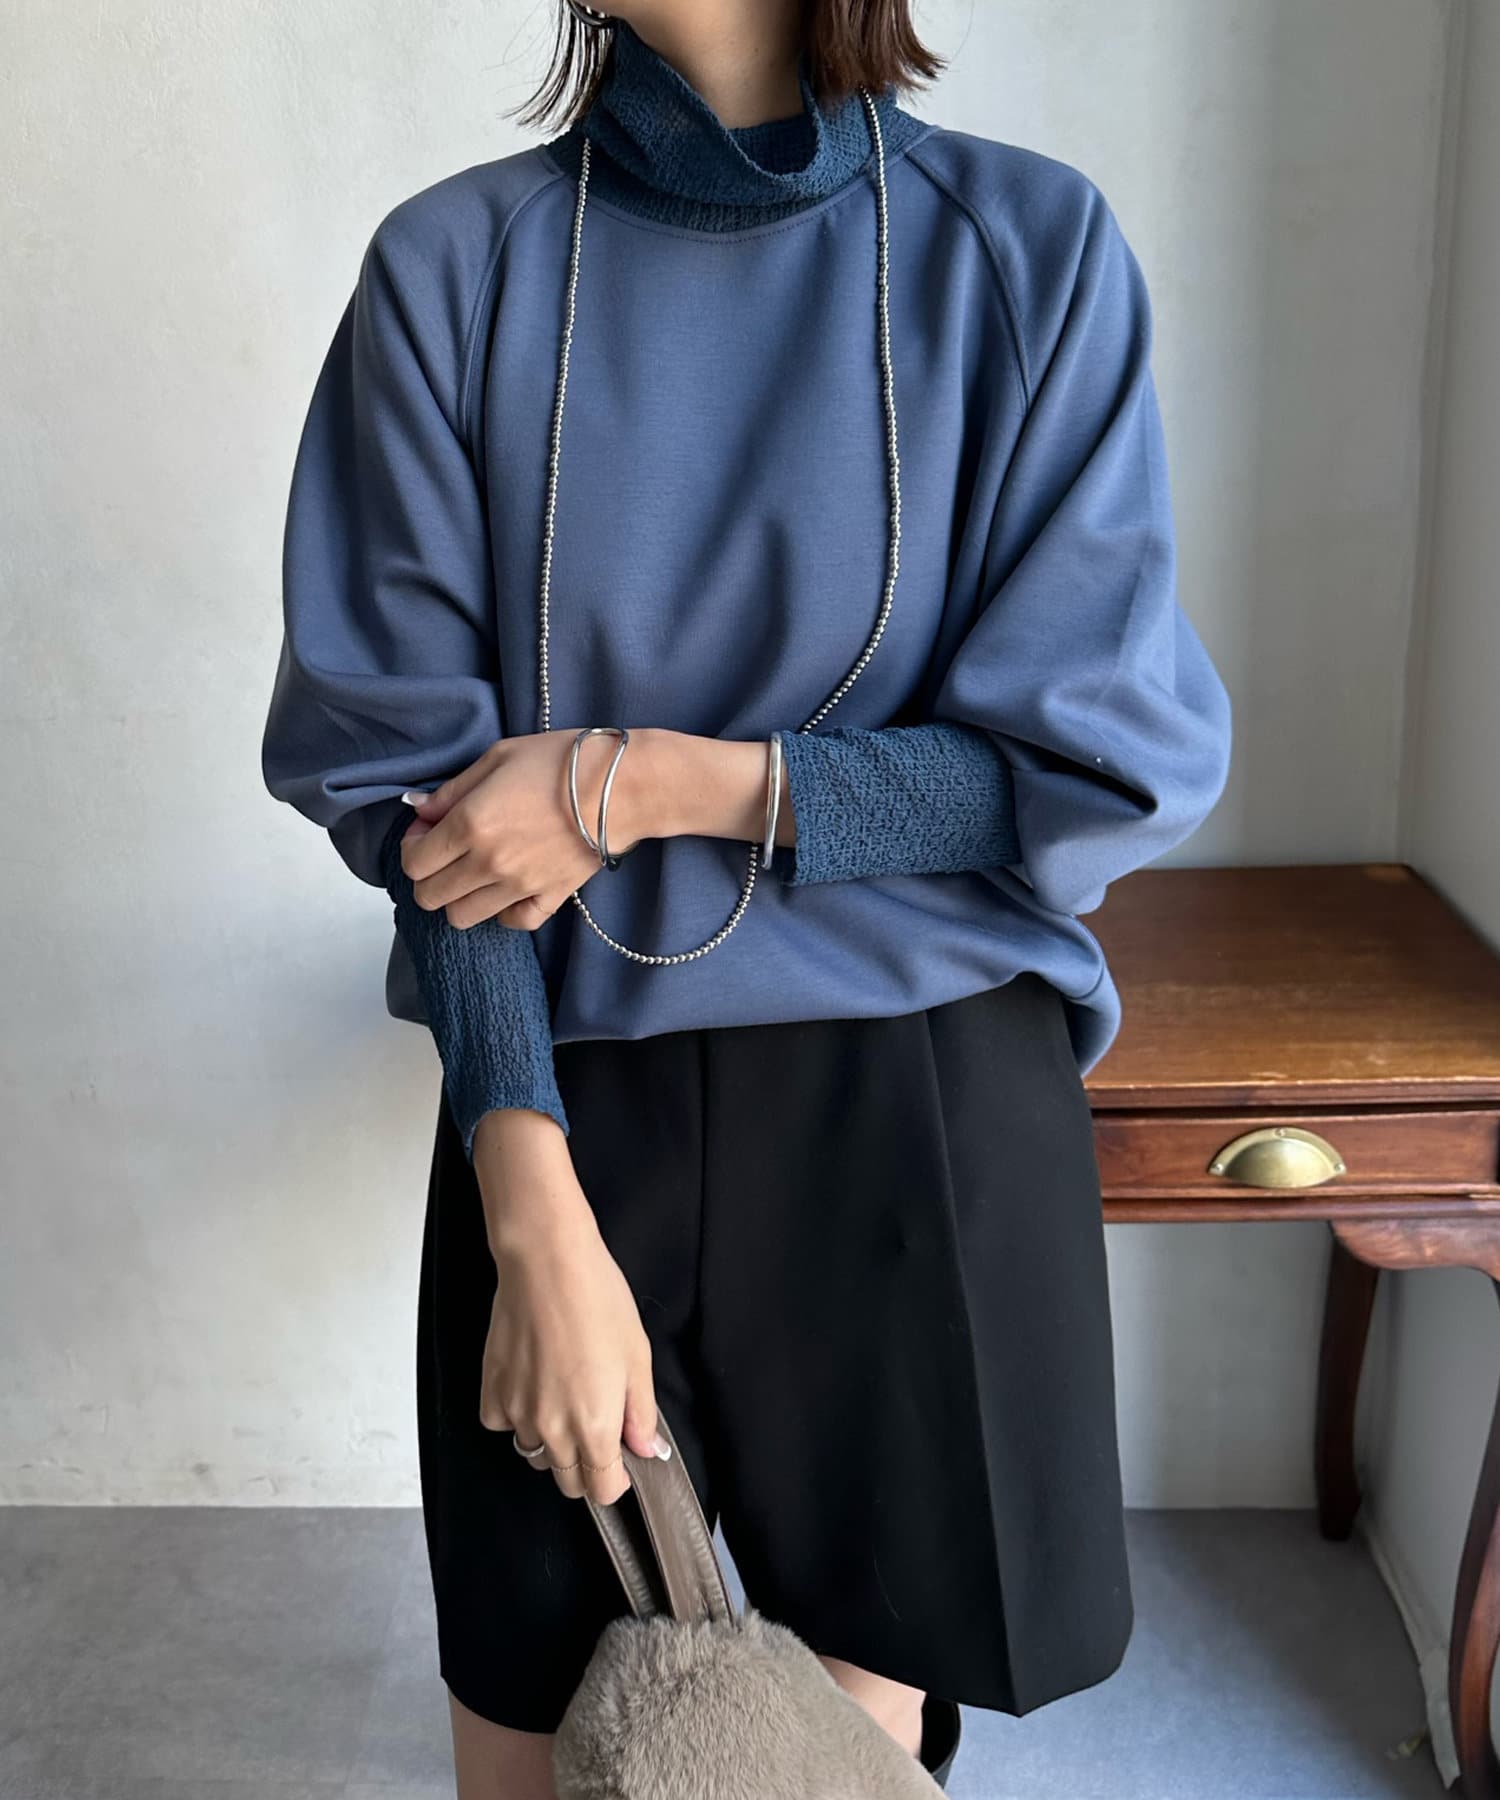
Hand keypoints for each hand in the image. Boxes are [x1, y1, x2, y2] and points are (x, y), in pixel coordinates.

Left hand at [400, 728, 792, 931]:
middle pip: (430, 897)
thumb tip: (420, 810)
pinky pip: (513, 923)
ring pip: (462, 918)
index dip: (412, 846)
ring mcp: (519, 887)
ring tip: (475, 873)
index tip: (427, 830)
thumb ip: (453, 790)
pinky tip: (508, 889)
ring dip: (460, 898)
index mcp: (469, 825)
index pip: (413, 862)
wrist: (623, 786)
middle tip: (447, 853)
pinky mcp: (550, 898)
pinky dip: (503, 912)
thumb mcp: (498, 758)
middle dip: (429, 876)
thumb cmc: (561, 761)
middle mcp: (488, 864)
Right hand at [474, 1111, 667, 1504]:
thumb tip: (645, 1448)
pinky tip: (532, 1385)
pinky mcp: (491, 1392)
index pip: (602, 1489)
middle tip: (597, 1426)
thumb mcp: (637, 1355)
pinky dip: (517, 1416)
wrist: (546, 1263)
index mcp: (595, 1425)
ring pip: (535, 1454)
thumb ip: (640, 1412)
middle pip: (567, 1480)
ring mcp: (517, 1413)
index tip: (620, 1463)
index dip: (615, 1481)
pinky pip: (503, 1425)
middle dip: (586, 1466)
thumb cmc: (598, 1300)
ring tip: (563, 1398)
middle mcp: (552, 1430)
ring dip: (551, 1442)